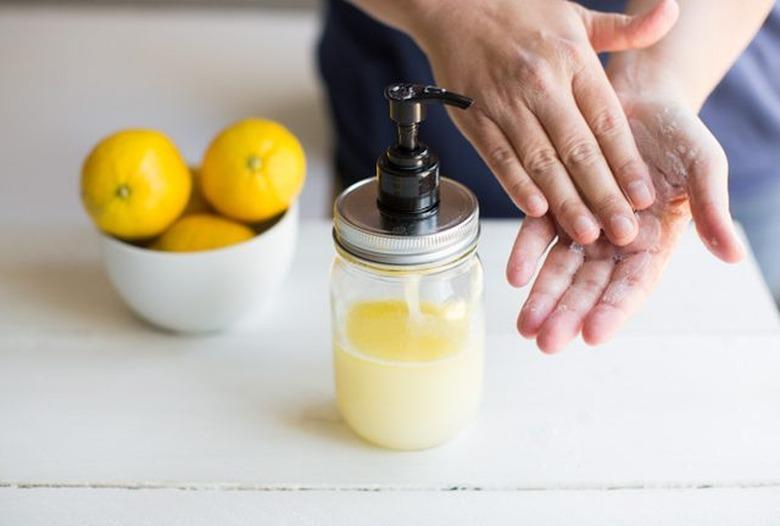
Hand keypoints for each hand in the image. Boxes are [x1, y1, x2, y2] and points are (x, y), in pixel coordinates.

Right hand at [409, 0, 678, 245]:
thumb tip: (671, 15)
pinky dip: (517, 186)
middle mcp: (541, 85)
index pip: (607, 122)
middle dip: (603, 195)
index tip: (643, 197)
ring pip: (541, 161)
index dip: (626, 164)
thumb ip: (625, 29)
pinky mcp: (476, 118)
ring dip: (565, 201)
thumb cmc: (520, 13)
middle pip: (578, 150)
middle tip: (623, 231)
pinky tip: (536, 212)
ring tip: (586, 233)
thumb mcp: (576, 15)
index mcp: (573, 61)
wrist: (456, 6)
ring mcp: (506, 104)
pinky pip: (500, 158)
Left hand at [506, 89, 745, 352]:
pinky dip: (526, 253)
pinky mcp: (555, 202)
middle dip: (567, 314)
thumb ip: (711, 210)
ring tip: (525, 325)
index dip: (613, 310)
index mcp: (652, 242)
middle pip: (589, 286)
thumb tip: (733, 254)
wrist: (640, 97)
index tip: (593, 335)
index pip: (631, 285)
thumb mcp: (703, 168)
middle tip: (546, 342)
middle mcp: (613, 241)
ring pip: (560, 267)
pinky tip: (514, 275)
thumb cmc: (678, 135)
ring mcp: (582, 224)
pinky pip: (538, 232)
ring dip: (542, 297)